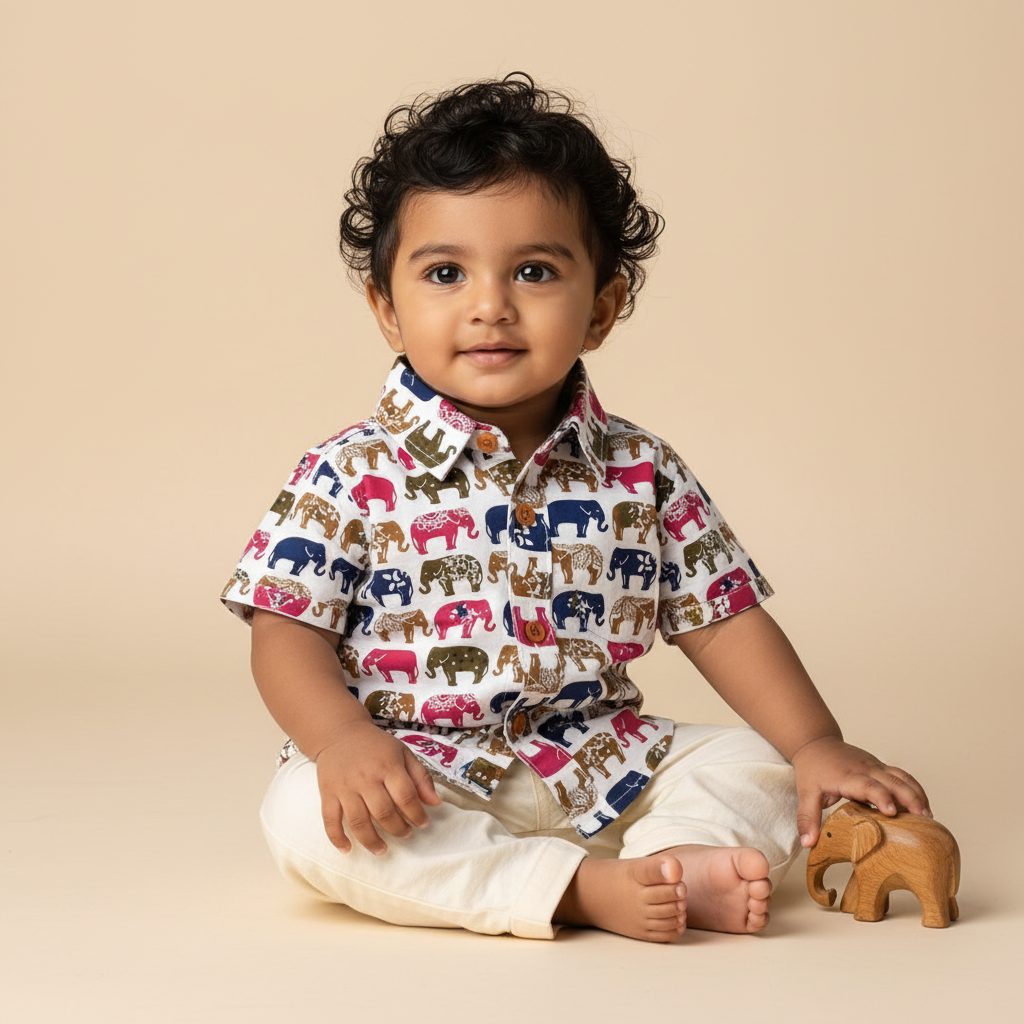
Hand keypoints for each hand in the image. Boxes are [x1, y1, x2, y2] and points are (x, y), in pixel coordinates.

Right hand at [314, 721, 441, 855]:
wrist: (340, 732)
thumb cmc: (376, 746)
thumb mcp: (403, 753)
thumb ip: (421, 777)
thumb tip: (436, 803)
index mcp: (387, 765)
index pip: (406, 796)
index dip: (417, 814)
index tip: (423, 824)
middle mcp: (366, 777)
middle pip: (383, 813)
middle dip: (398, 829)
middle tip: (406, 835)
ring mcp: (345, 787)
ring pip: (358, 822)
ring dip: (371, 841)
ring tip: (382, 850)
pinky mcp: (328, 793)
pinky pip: (330, 820)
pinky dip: (337, 838)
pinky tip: (347, 849)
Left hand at [790, 736, 930, 847]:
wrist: (817, 743)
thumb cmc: (813, 769)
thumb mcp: (805, 792)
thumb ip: (807, 818)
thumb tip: (808, 843)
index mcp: (847, 776)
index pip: (867, 784)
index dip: (881, 797)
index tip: (892, 812)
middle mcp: (865, 769)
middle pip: (892, 780)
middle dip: (909, 798)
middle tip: (924, 819)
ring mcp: (875, 766)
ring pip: (901, 777)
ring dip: (916, 794)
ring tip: (929, 817)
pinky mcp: (881, 767)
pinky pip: (902, 776)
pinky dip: (915, 789)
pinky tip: (923, 806)